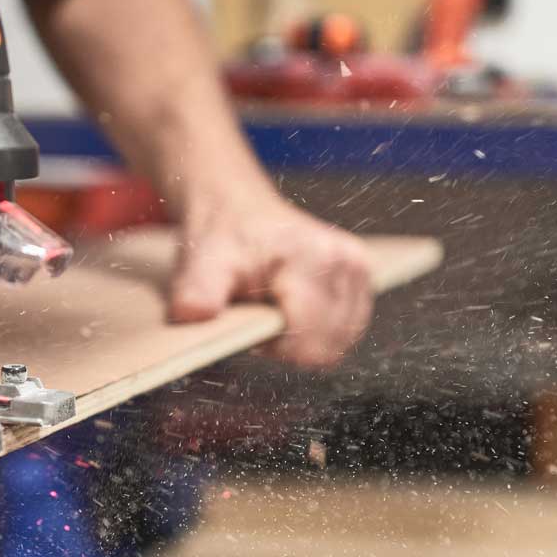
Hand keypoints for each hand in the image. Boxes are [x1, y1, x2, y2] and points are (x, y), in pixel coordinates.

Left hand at [169, 192, 372, 367]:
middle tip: (261, 314)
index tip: (252, 323)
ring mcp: (359, 267)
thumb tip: (193, 315)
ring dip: (307, 337)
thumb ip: (198, 292)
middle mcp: (346, 261)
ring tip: (277, 308)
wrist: (238, 207)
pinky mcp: (363, 274)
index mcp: (312, 258)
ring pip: (341, 342)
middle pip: (329, 347)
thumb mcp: (202, 262)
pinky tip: (296, 306)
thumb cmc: (222, 236)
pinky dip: (321, 328)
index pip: (312, 341)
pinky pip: (349, 329)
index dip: (277, 349)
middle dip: (292, 344)